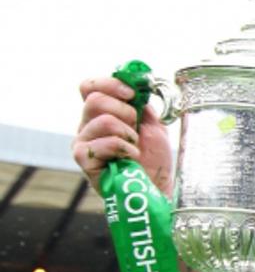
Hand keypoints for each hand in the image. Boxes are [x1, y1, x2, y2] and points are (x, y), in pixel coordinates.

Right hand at [74, 76, 173, 195]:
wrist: (155, 188)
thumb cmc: (153, 160)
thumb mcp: (153, 126)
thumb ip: (142, 106)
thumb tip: (137, 87)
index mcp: (101, 113)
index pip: (90, 87)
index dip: (110, 84)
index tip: (132, 94)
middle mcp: (87, 125)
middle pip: (95, 99)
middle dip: (124, 111)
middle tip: (136, 128)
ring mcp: (83, 141)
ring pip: (102, 120)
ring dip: (128, 133)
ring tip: (134, 147)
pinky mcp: (83, 159)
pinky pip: (103, 142)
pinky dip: (123, 148)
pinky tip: (130, 158)